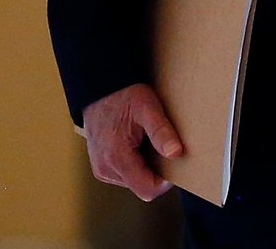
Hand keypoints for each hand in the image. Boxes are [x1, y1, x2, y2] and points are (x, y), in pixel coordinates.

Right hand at [82, 83, 183, 200]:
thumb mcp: (147, 107)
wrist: (99, 86)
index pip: (148, 189)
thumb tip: (175, 153)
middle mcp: (104, 168)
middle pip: (141, 186)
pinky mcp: (100, 165)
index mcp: (116, 157)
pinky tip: (134, 144)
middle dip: (155, 170)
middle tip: (157, 145)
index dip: (165, 180)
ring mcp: (100, 168)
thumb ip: (161, 131)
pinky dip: (134, 164)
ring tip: (143, 142)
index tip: (171, 160)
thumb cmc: (123, 95)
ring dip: (144, 167)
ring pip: (133, 182)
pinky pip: (124, 175)